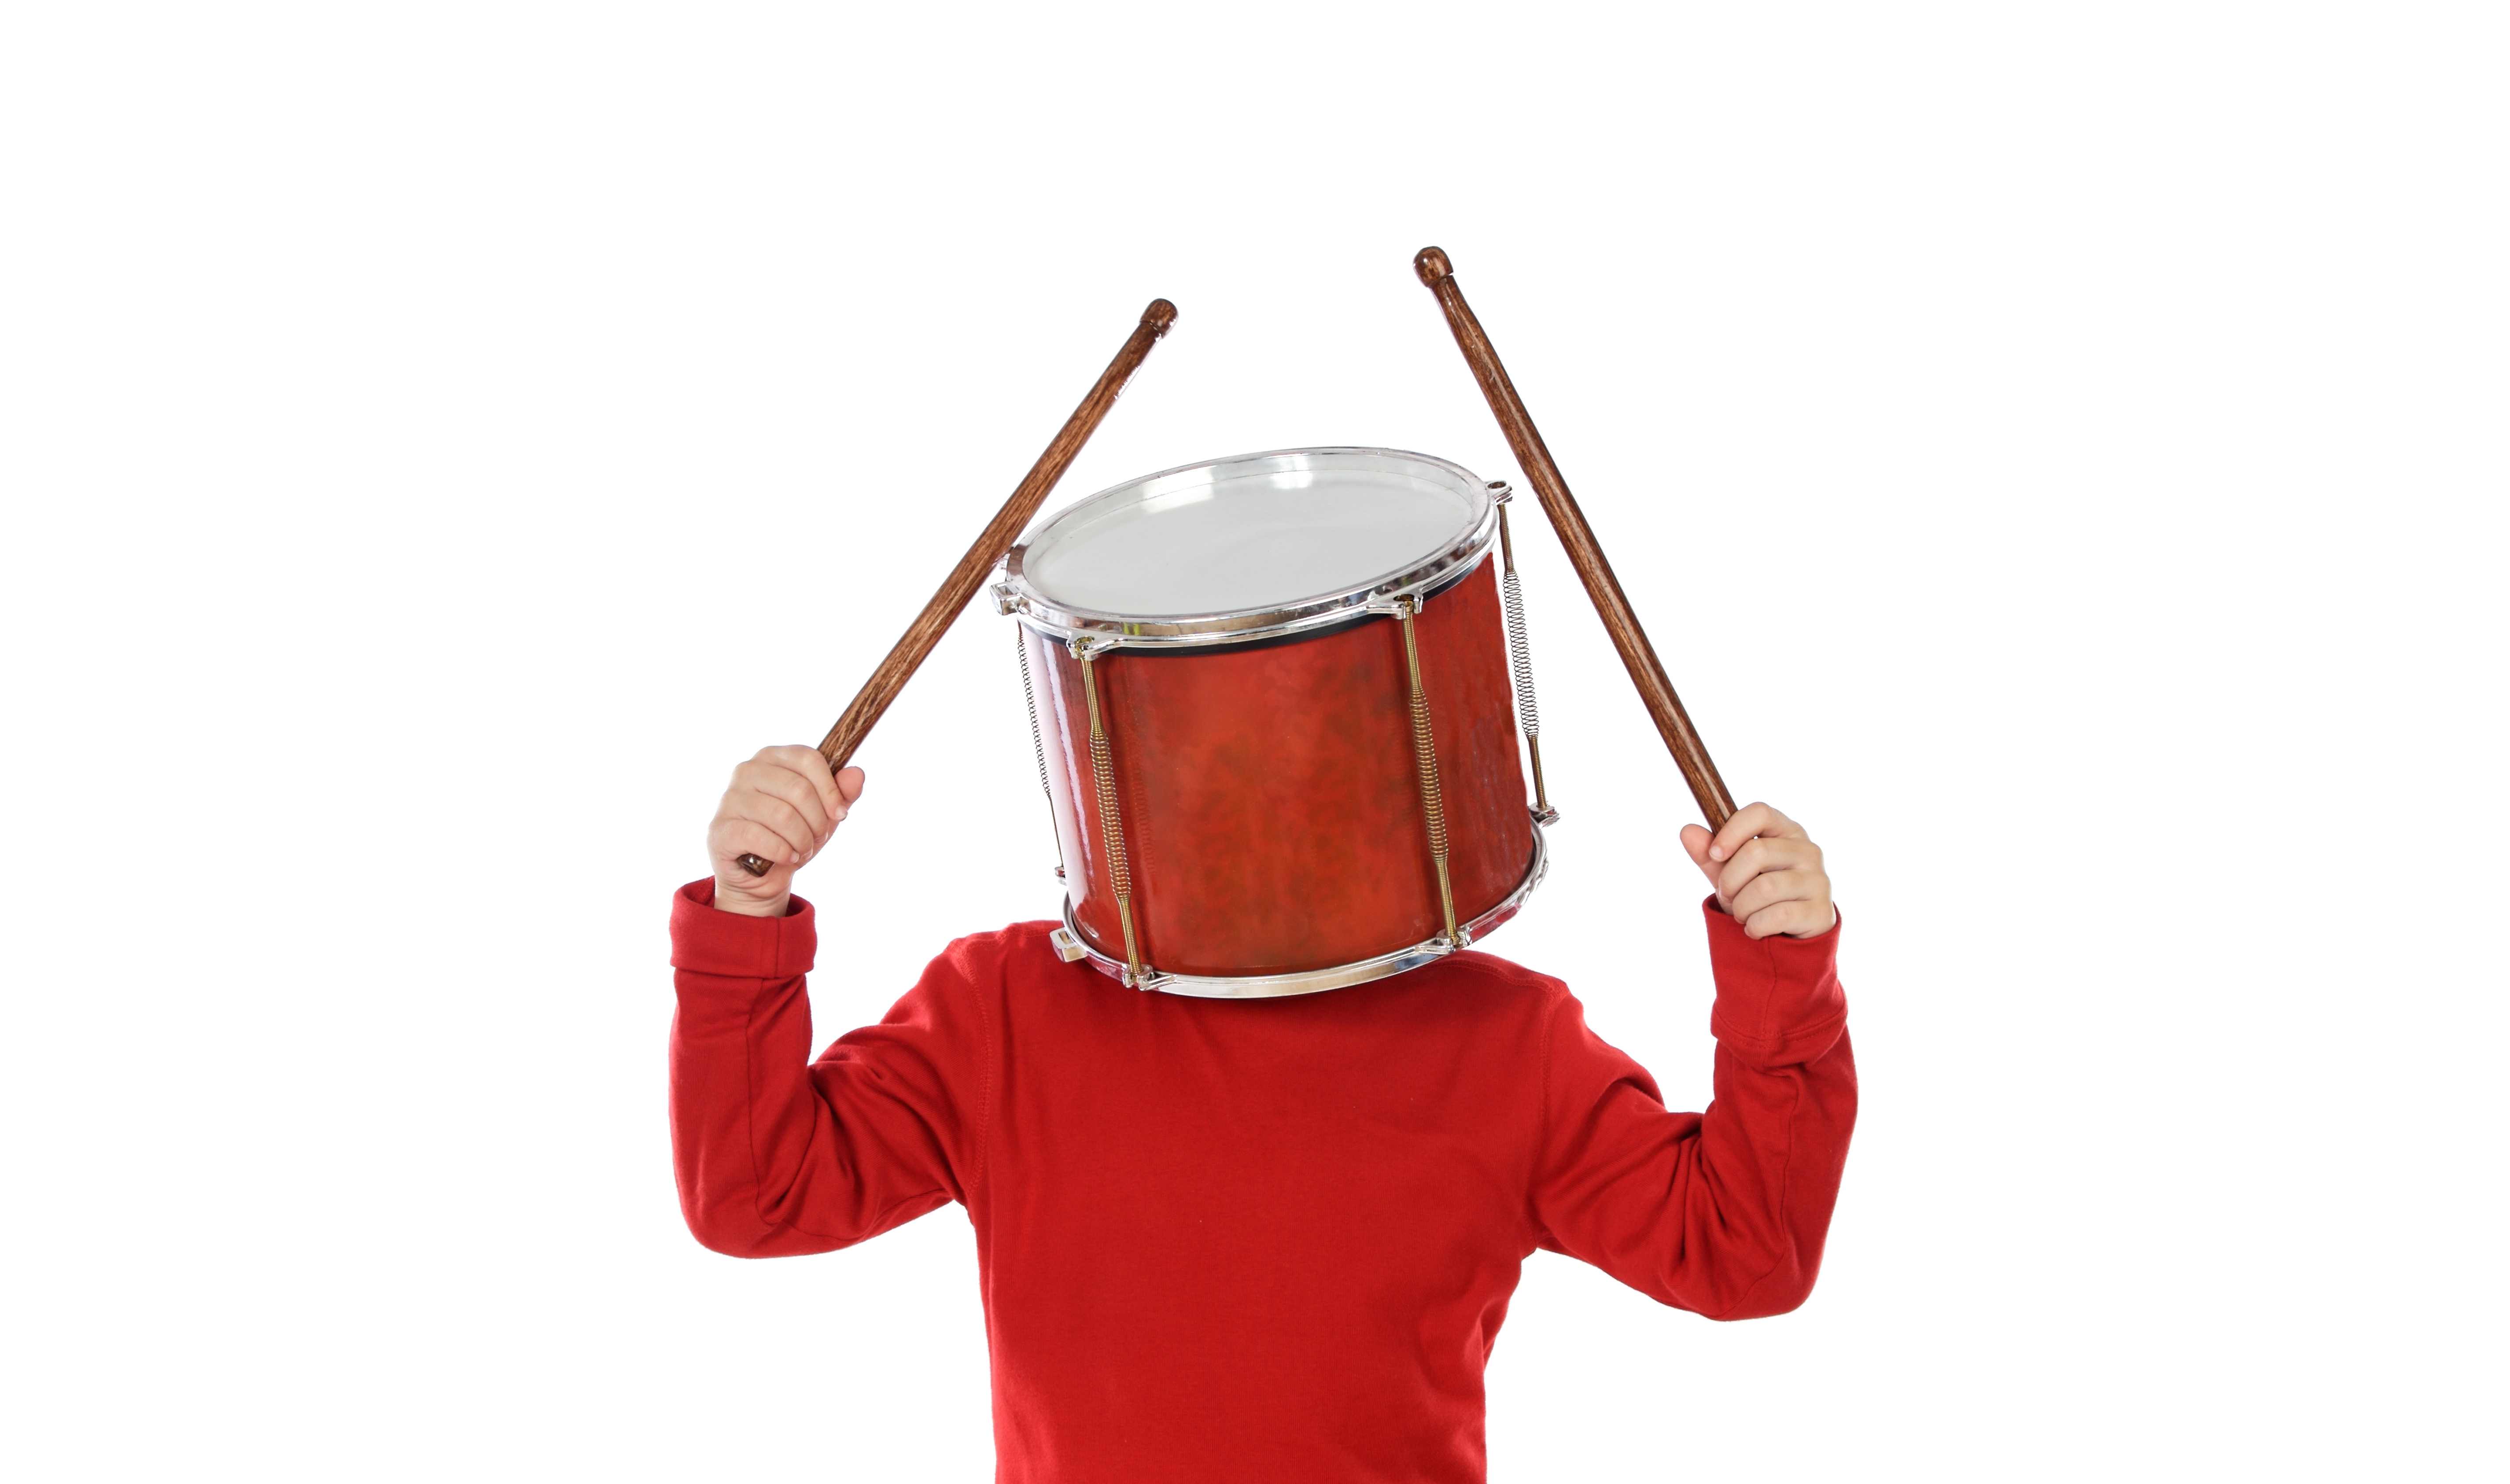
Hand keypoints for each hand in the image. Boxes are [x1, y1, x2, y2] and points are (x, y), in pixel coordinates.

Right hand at [707, 746, 865, 917]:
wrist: (759, 876)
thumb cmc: (791, 836)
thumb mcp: (823, 814)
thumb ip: (841, 793)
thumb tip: (857, 774)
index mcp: (771, 757)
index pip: (808, 758)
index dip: (831, 789)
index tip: (841, 813)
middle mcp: (746, 771)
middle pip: (799, 789)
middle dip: (818, 821)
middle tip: (817, 838)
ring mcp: (729, 799)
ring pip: (782, 815)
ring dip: (802, 840)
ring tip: (801, 850)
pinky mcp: (720, 829)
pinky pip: (760, 837)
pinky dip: (782, 852)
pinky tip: (786, 858)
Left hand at [1679, 802, 1835, 939]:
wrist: (1789, 936)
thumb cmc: (1758, 896)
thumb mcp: (1730, 873)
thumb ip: (1709, 854)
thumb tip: (1687, 831)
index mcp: (1786, 831)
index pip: (1760, 813)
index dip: (1733, 830)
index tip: (1715, 853)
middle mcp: (1807, 850)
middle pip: (1756, 852)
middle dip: (1730, 880)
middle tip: (1727, 895)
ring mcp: (1818, 880)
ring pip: (1764, 888)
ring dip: (1741, 907)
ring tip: (1743, 913)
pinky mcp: (1820, 911)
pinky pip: (1777, 916)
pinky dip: (1755, 926)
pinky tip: (1756, 928)